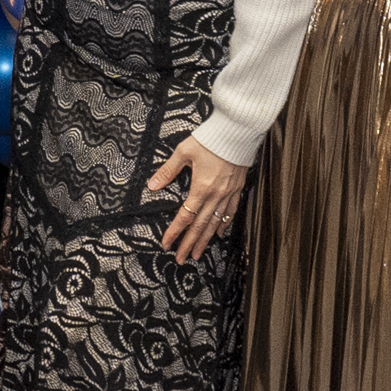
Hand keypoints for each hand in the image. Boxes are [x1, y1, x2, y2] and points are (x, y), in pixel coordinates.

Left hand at [146, 134, 249, 262]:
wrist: (237, 131)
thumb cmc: (210, 139)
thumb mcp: (183, 152)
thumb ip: (167, 171)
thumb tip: (152, 186)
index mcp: (201, 188)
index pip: (185, 216)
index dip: (174, 232)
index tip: (166, 244)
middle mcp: (216, 195)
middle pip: (200, 226)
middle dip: (190, 244)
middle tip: (182, 259)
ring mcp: (228, 193)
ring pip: (215, 223)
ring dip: (205, 240)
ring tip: (198, 253)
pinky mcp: (237, 188)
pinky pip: (230, 211)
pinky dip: (223, 224)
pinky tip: (218, 233)